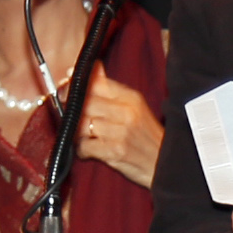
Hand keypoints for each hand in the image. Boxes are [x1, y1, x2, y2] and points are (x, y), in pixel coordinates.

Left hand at [75, 73, 164, 188]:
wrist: (166, 165)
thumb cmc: (147, 137)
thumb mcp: (135, 107)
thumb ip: (111, 88)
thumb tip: (91, 67)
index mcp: (131, 98)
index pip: (95, 83)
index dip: (75, 86)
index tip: (66, 91)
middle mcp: (127, 112)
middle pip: (85, 103)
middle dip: (73, 110)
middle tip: (72, 117)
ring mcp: (121, 132)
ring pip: (81, 124)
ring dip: (77, 132)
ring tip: (84, 136)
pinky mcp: (115, 151)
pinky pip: (84, 146)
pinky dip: (83, 150)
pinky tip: (90, 150)